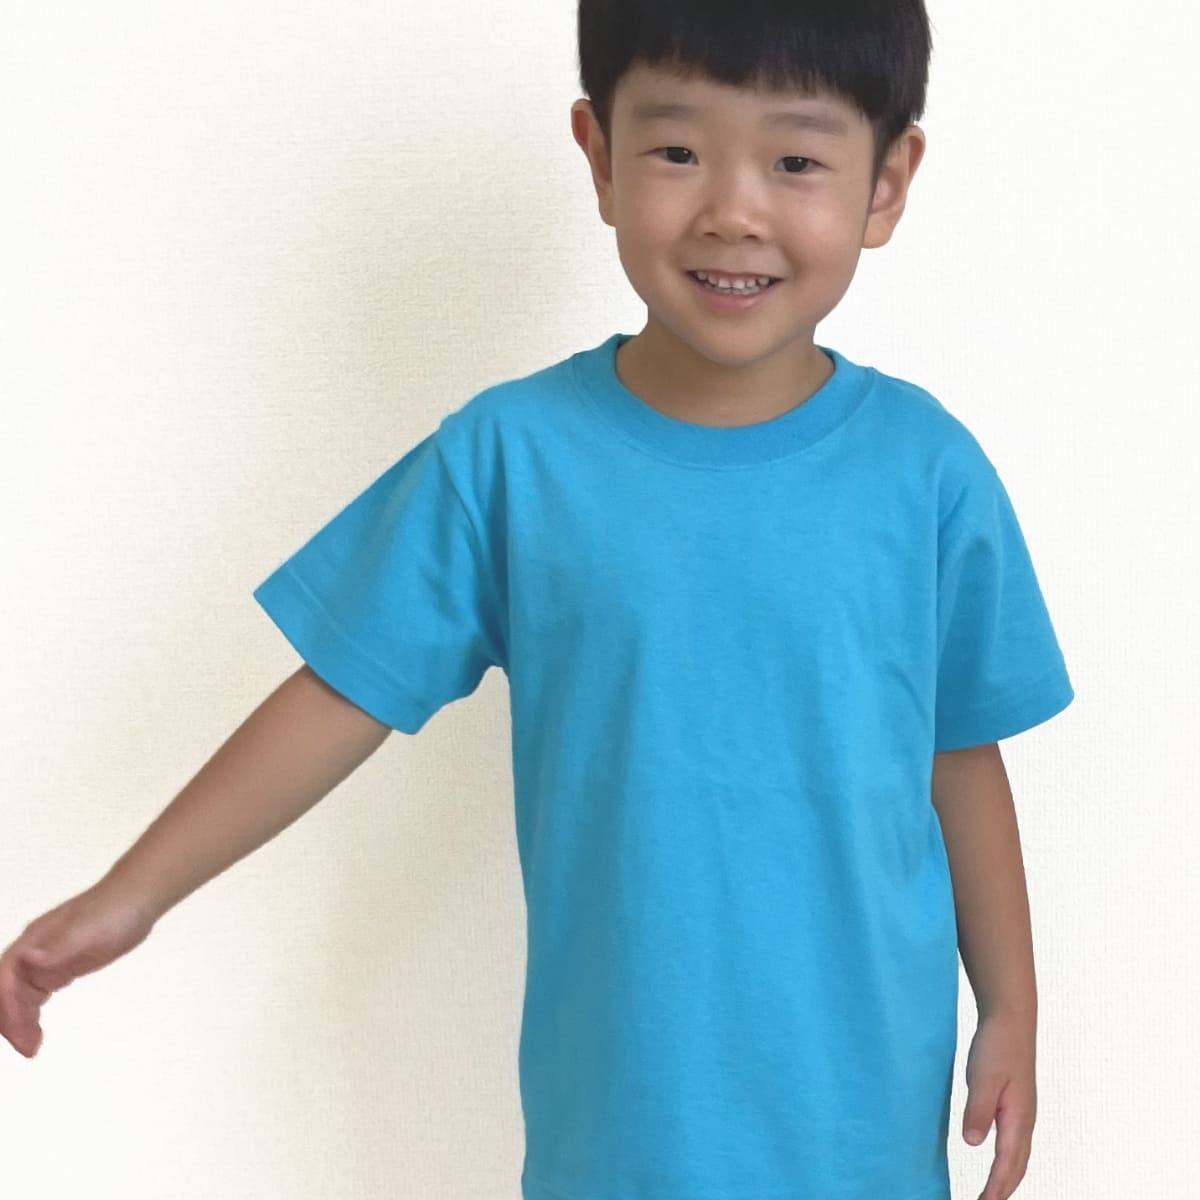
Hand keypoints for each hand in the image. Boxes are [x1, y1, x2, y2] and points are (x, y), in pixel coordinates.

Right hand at [0, 880, 155, 1057]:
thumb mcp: (88, 932)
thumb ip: (59, 948)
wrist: (138, 897)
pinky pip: (36, 992)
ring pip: (20, 994)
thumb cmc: (115, 912)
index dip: (9, 1010)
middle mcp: (34, 950)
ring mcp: (47, 957)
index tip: (21, 1037)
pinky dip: (31, 1012)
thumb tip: (29, 959)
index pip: (8, 980)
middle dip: (11, 1021)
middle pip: (9, 990)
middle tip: (29, 1049)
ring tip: (32, 1046)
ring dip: (20, 1021)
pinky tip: (36, 1029)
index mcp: (35, 941)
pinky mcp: (62, 963)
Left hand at [961, 1009, 1037, 1199]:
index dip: (995, 1188)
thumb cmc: (998, 1046)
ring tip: (992, 1194)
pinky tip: (998, 1161)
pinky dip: (1008, 1161)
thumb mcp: (983, 1077)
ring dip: (1007, 1178)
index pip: (1007, 1164)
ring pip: (1018, 1156)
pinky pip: (1015, 1143)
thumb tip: (973, 1143)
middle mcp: (1025, 1121)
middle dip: (1003, 1189)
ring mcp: (1023, 1113)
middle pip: (1017, 1166)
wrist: (1011, 1019)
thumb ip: (978, 1110)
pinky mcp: (1016, 1104)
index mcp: (1018, 1118)